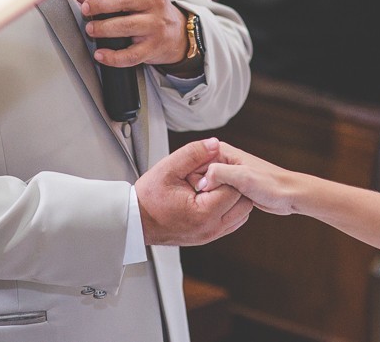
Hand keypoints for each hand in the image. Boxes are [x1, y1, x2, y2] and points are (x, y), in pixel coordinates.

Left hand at [74, 0, 187, 67]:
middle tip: (86, 8)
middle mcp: (155, 3)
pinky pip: (131, 54)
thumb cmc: (151, 11)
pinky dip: (113, 57)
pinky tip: (101, 54)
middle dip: (101, 3)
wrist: (177, 34)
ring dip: (104, 28)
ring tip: (91, 29)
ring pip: (127, 26)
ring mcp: (155, 26)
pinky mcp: (152, 47)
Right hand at [137, 138, 252, 245]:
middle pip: (243, 203)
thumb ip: (194, 153)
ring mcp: (210, 235)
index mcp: (203, 213)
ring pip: (241, 214)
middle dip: (233, 185)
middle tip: (214, 176)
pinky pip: (232, 222)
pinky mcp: (209, 236)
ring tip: (213, 186)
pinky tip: (212, 197)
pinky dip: (228, 208)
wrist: (136, 221)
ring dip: (233, 198)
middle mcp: (210, 228)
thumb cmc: (149, 198)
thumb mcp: (168, 168)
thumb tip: (214, 144)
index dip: (227, 174)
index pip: (234, 189)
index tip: (213, 168)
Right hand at [197, 141, 303, 215]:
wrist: (289, 195)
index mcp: (223, 152)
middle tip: (203, 200)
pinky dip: (215, 201)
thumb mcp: (243, 176)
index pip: (195, 162)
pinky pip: (216, 195)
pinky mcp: (232, 189)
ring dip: (208, 196)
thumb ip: (219, 173)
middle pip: (198, 175)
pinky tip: (218, 208)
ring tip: (211, 205)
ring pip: (207, 187)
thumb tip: (200, 180)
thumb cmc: (272, 184)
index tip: (193, 190)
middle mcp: (224, 162)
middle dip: (200, 188)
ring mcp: (228, 176)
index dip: (191, 177)